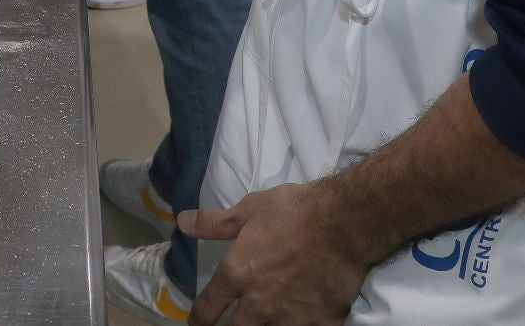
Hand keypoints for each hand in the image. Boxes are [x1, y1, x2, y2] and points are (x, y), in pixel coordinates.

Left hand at [180, 185, 374, 325]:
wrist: (343, 222)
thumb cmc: (293, 212)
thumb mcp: (248, 210)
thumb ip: (213, 223)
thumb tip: (181, 222)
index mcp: (237, 274)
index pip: (208, 308)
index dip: (199, 319)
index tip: (197, 323)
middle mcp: (259, 303)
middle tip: (230, 325)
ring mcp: (291, 317)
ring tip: (262, 323)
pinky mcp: (321, 323)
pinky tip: (298, 324)